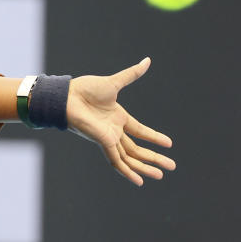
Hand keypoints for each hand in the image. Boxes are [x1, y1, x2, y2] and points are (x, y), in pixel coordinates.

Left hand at [66, 57, 175, 185]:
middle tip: (172, 166)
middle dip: (154, 157)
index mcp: (118, 117)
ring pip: (130, 157)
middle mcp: (114, 130)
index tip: (169, 143)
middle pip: (138, 148)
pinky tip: (139, 180)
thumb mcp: (114, 82)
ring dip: (146, 166)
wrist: (68, 96)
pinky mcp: (103, 142)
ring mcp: (109, 138)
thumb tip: (147, 60)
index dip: (154, 137)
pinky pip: (116, 161)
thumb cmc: (86, 89)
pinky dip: (127, 171)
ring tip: (161, 174)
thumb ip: (132, 74)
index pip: (140, 131)